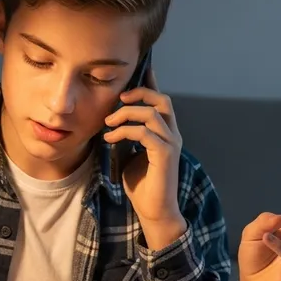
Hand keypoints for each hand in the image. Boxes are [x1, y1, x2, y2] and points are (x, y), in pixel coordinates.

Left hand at [103, 68, 185, 246]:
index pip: (160, 102)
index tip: (141, 68)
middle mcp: (171, 134)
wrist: (153, 211)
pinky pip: (145, 133)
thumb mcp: (127, 155)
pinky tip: (110, 139)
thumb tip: (110, 122)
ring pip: (152, 113)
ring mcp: (170, 144)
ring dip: (126, 113)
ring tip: (108, 123)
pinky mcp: (165, 155)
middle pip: (162, 100)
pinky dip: (124, 132)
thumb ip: (125, 138)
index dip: (150, 84)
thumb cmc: (141, 185)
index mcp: (164, 133)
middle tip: (118, 98)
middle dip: (139, 93)